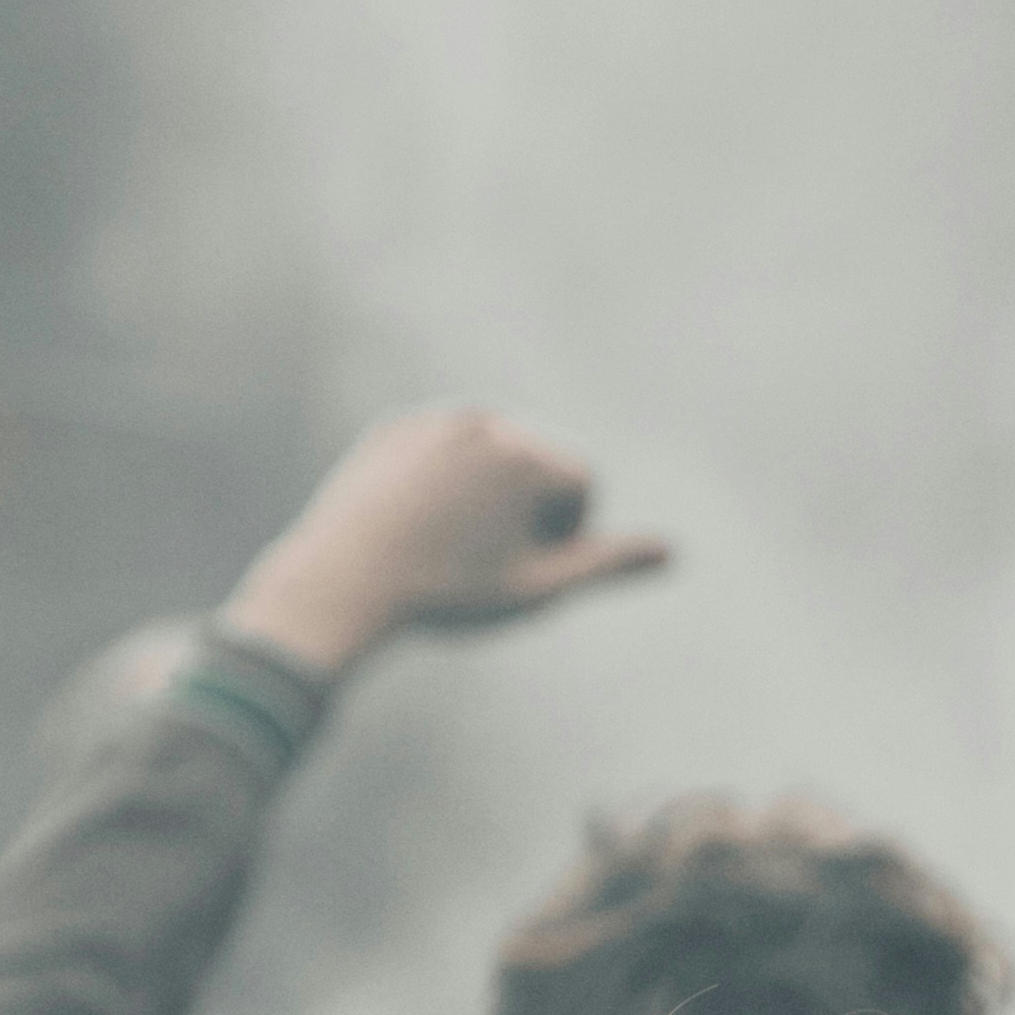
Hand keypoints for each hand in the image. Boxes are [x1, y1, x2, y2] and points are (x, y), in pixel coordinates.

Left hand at [223, 406, 669, 680]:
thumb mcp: (538, 589)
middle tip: (484, 558)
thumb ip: (607, 564)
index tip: (523, 566)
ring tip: (451, 542)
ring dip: (490, 495)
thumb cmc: (450, 594)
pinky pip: (443, 452)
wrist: (344, 583)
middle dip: (529, 508)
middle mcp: (485, 422)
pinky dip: (444, 484)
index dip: (564, 533)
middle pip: (539, 463)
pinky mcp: (398, 429)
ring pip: (491, 455)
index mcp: (527, 455)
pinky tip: (417, 525)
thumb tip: (671, 552)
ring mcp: (436, 420)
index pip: (583, 483)